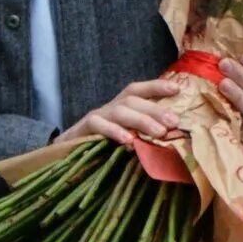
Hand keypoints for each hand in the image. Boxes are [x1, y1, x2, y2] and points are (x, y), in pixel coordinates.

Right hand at [57, 79, 180, 146]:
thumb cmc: (102, 145)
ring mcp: (97, 116)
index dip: (156, 86)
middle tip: (174, 122)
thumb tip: (172, 137)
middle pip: (133, 100)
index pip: (139, 90)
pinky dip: (115, 132)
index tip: (176, 89)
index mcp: (121, 106)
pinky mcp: (83, 129)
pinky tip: (129, 141)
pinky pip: (99, 126)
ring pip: (120, 111)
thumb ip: (144, 134)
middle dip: (156, 109)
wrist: (66, 154)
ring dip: (142, 120)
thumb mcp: (126, 136)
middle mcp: (110, 107)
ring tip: (159, 132)